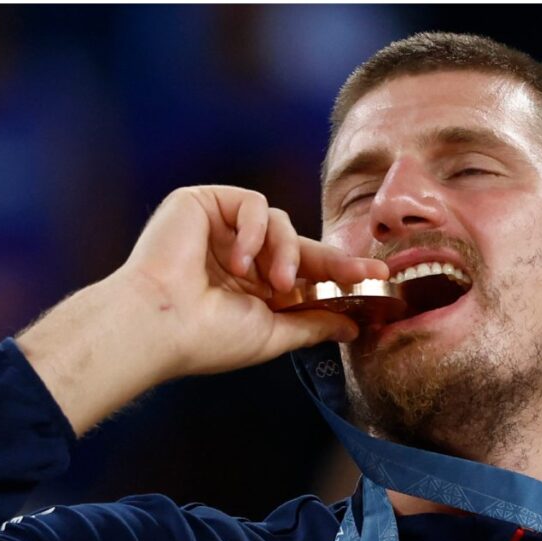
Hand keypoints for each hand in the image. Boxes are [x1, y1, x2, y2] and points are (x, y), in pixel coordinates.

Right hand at [119, 185, 387, 376]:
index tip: (379, 278)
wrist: (162, 323)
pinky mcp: (204, 203)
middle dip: (331, 260)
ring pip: (279, 222)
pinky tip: (239, 261)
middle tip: (360, 273)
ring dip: (287, 254)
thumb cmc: (208, 337)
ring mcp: (221, 228)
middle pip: (299, 243)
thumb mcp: (275, 333)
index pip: (306, 272)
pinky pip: (253, 203)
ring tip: (274, 285)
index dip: (342, 273)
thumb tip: (354, 327)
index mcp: (252, 285)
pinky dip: (254, 232)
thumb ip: (314, 324)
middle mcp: (239, 254)